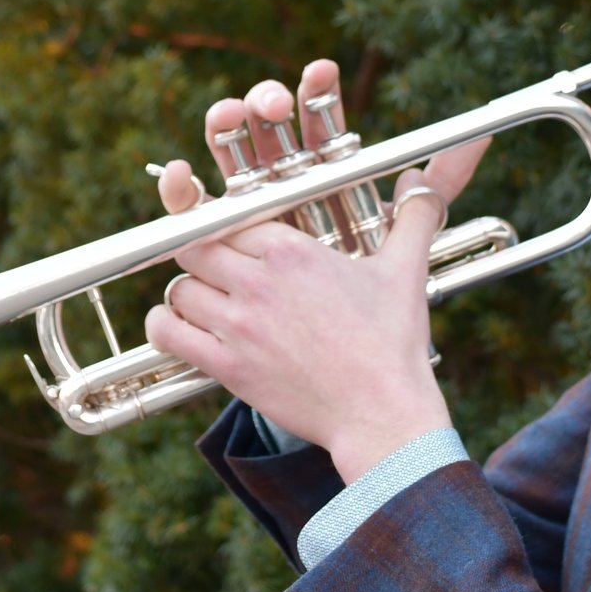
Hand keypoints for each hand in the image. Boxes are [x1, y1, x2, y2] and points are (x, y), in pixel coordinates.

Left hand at [146, 60, 490, 482]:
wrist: (382, 414)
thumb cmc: (395, 342)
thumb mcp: (405, 269)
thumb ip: (414, 214)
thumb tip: (424, 177)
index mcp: (293, 250)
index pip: (233, 216)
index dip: (230, 226)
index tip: (236, 238)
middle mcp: (259, 280)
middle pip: (195, 246)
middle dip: (204, 254)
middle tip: (221, 268)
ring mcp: (238, 324)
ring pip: (178, 287)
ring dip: (188, 291)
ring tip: (209, 299)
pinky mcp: (226, 365)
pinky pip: (168, 332)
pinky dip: (166, 325)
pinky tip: (183, 326)